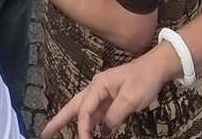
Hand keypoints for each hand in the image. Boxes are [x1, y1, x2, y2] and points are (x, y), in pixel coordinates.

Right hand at [43, 46, 179, 137]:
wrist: (157, 68)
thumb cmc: (144, 80)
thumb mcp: (130, 98)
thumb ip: (115, 115)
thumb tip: (105, 129)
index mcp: (98, 85)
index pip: (85, 109)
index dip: (82, 127)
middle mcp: (96, 88)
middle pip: (74, 106)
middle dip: (59, 120)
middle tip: (45, 133)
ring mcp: (103, 94)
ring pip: (84, 111)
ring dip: (74, 123)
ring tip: (57, 133)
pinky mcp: (111, 100)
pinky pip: (97, 114)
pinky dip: (91, 124)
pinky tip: (89, 134)